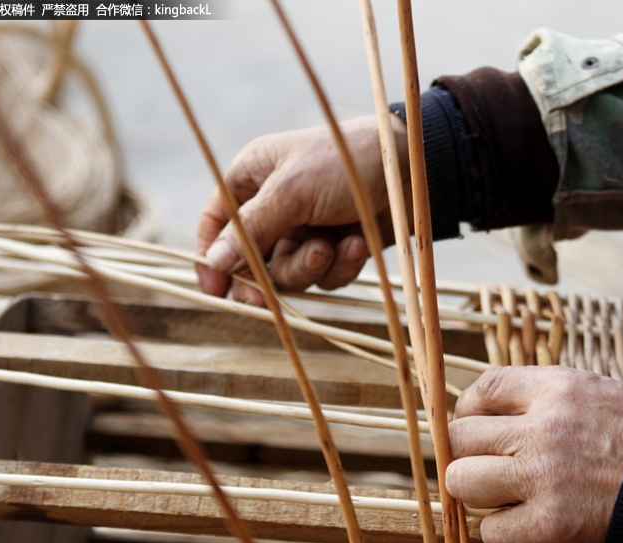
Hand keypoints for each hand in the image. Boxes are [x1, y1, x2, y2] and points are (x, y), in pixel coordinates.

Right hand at [195, 115, 408, 302]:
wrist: (411, 172)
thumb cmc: (346, 162)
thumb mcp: (292, 191)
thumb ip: (251, 228)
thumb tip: (214, 261)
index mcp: (253, 177)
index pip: (215, 221)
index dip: (211, 256)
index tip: (214, 290)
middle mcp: (275, 204)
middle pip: (251, 258)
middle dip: (266, 276)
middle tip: (265, 299)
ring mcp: (306, 227)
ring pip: (290, 272)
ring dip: (310, 267)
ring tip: (332, 247)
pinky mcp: (336, 246)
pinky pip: (325, 275)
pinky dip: (340, 265)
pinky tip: (357, 244)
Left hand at [446, 366, 622, 542]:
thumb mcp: (599, 394)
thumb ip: (546, 398)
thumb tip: (491, 412)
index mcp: (558, 388)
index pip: (482, 390)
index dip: (470, 413)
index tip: (479, 430)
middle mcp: (544, 428)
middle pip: (460, 439)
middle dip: (470, 457)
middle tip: (493, 471)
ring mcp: (544, 477)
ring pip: (463, 484)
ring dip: (480, 496)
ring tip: (509, 499)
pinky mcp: (550, 525)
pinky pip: (492, 532)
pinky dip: (505, 534)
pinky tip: (531, 527)